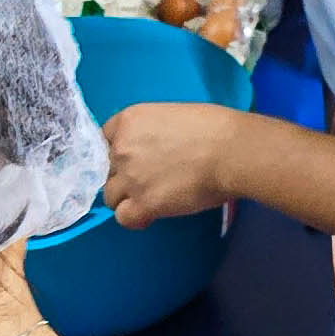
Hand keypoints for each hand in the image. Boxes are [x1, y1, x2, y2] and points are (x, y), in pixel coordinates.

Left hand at [101, 99, 242, 226]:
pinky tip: (151, 215)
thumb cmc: (213, 128)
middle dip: (125, 176)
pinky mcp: (142, 203)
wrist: (230, 151)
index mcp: (128, 121)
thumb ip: (152, 133)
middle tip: (151, 179)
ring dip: (127, 198)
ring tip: (152, 199)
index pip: (105, 139)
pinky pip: (123, 218)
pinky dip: (135, 218)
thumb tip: (155, 150)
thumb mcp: (172, 117)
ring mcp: (129, 178)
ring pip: (111, 196)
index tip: (135, 160)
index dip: (119, 152)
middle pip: (108, 169)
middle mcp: (121, 148)